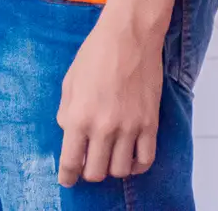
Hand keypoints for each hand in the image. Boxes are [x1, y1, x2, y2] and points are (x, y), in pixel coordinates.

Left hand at [57, 19, 162, 186]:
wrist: (129, 37)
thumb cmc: (95, 55)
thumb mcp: (69, 83)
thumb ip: (66, 112)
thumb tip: (69, 133)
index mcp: (78, 117)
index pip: (71, 162)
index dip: (67, 177)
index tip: (67, 181)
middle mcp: (104, 127)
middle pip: (96, 172)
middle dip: (88, 172)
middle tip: (87, 164)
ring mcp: (129, 128)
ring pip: (120, 171)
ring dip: (111, 168)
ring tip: (107, 157)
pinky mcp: (150, 124)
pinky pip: (146, 160)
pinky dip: (136, 166)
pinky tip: (129, 159)